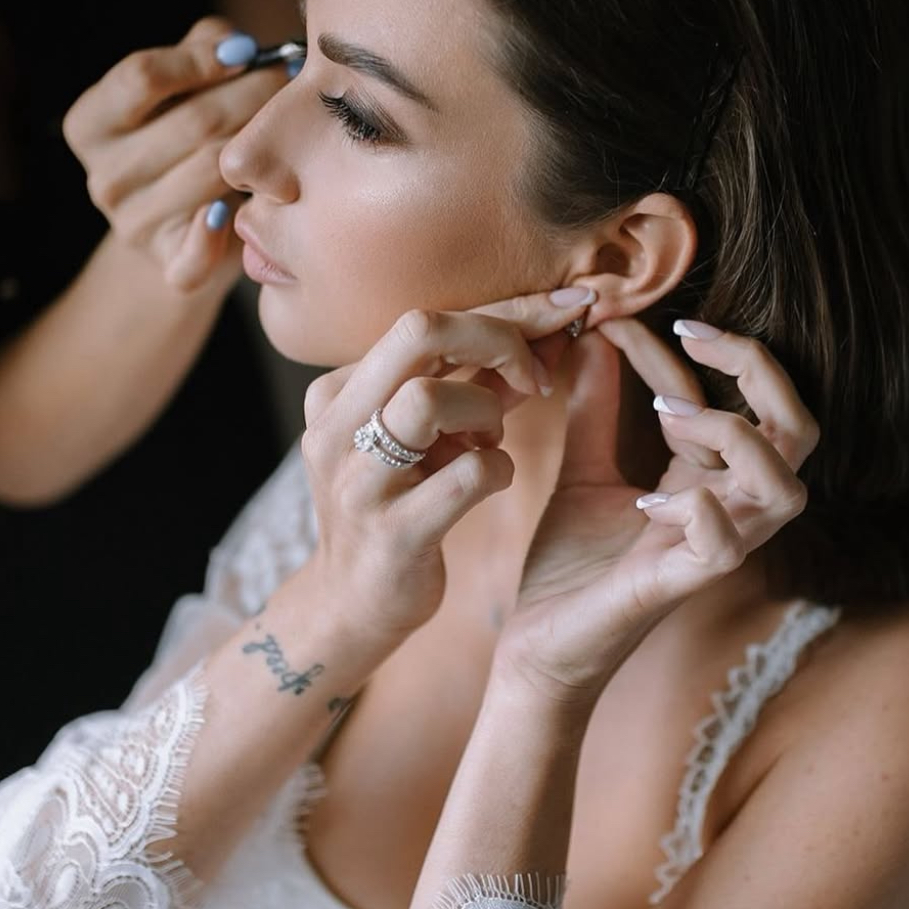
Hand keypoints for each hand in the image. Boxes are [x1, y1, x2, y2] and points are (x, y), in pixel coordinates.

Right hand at [62, 16, 286, 291]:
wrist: (186, 229)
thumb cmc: (190, 138)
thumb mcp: (186, 83)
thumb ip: (205, 47)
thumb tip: (238, 45)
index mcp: (90, 124)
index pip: (140, 76)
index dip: (199, 60)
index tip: (247, 52)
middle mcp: (104, 177)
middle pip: (192, 123)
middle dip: (252, 97)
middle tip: (290, 85)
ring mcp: (133, 225)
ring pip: (213, 172)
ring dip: (259, 149)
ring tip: (286, 133)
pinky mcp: (169, 267)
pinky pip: (200, 252)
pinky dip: (224, 232)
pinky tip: (241, 207)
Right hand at [296, 289, 596, 648]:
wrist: (355, 602)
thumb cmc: (401, 503)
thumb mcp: (427, 436)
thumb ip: (479, 383)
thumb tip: (552, 329)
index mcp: (340, 391)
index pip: (425, 319)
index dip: (507, 308)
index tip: (570, 305)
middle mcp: (337, 426)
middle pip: (419, 331)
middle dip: (500, 337)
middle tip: (535, 375)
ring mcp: (359, 481)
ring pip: (428, 398)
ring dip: (486, 410)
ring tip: (489, 438)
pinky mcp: (392, 533)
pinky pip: (466, 475)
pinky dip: (498, 469)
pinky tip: (491, 479)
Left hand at [493, 319, 816, 707]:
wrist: (538, 648)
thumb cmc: (572, 566)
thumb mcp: (583, 469)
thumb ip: (596, 408)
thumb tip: (598, 334)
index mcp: (711, 481)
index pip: (727, 395)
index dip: (676, 349)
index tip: (612, 318)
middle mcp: (729, 512)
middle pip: (799, 430)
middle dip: (758, 369)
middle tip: (689, 332)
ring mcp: (712, 552)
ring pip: (786, 487)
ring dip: (735, 435)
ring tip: (670, 417)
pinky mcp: (679, 587)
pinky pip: (726, 546)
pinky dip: (700, 508)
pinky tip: (647, 497)